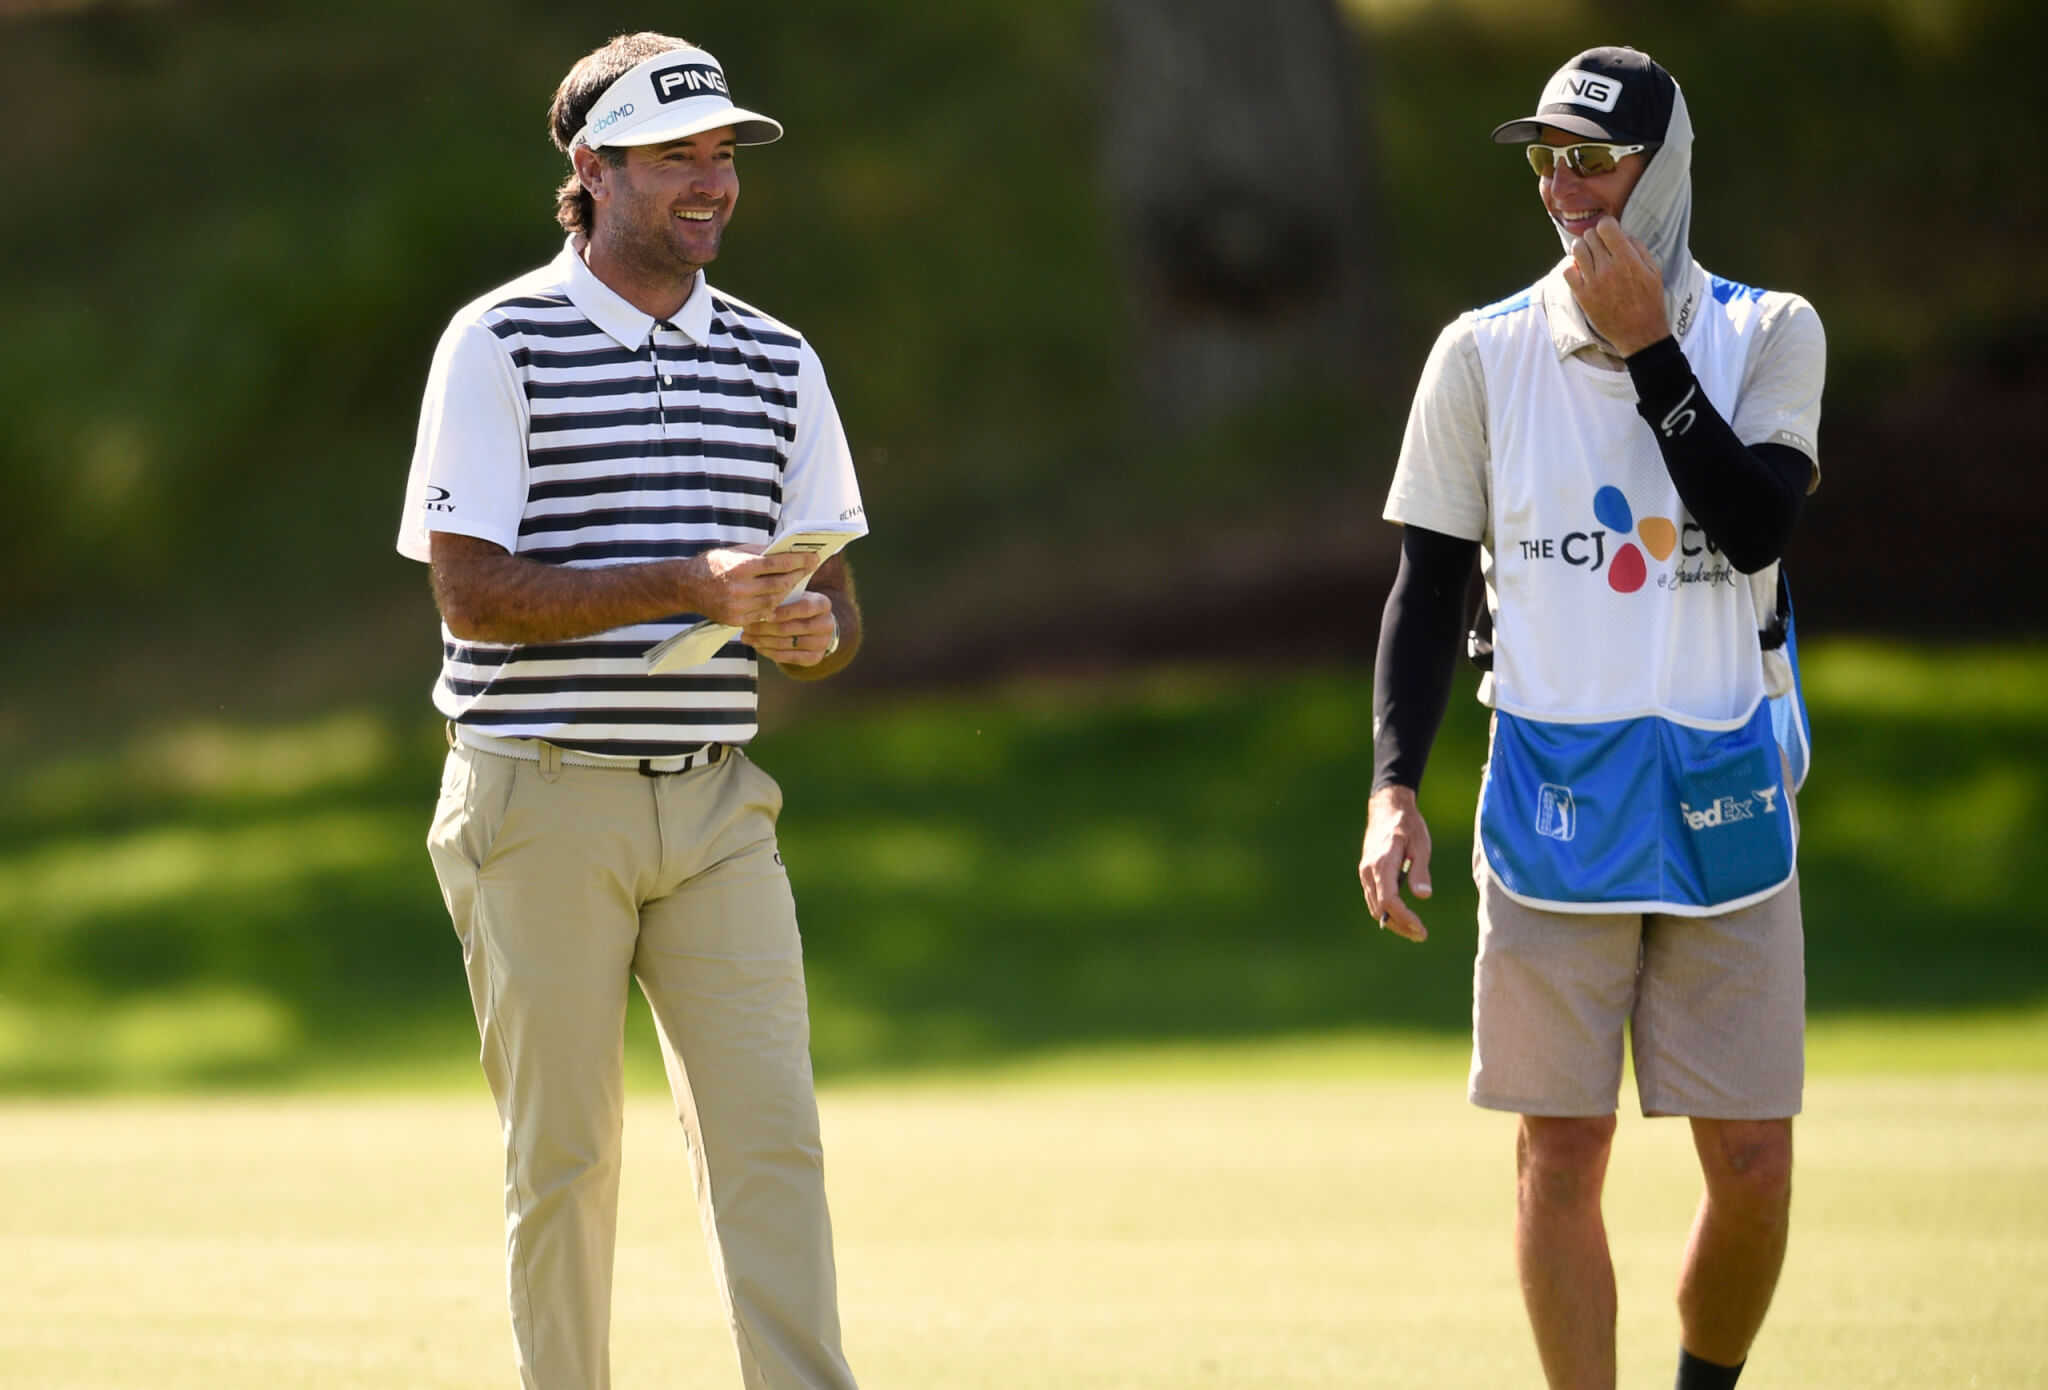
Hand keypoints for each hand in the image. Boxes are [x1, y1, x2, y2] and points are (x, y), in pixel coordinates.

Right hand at [686, 548, 821, 627]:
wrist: (685, 586)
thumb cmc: (713, 564)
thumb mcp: (735, 551)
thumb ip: (760, 552)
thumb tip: (786, 551)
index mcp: (740, 567)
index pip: (777, 564)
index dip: (798, 561)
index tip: (813, 558)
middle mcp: (739, 589)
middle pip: (779, 584)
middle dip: (796, 576)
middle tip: (809, 569)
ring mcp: (737, 607)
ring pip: (773, 601)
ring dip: (786, 591)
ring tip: (794, 582)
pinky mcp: (735, 620)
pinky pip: (762, 614)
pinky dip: (772, 605)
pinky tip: (778, 597)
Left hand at [742, 592, 837, 666]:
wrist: (816, 625)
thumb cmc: (799, 606)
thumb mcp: (795, 597)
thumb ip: (781, 599)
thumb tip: (756, 606)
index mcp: (823, 604)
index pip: (804, 608)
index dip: (784, 612)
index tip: (765, 615)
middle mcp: (827, 624)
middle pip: (792, 628)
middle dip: (765, 628)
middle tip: (746, 627)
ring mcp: (822, 643)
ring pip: (787, 644)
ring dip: (763, 641)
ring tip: (747, 637)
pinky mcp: (815, 658)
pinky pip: (788, 657)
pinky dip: (769, 652)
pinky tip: (757, 646)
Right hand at [1359, 785, 1432, 941]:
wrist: (1387, 808)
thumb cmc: (1407, 825)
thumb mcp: (1420, 845)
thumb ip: (1420, 871)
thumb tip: (1423, 896)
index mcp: (1381, 864)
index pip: (1389, 900)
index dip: (1404, 918)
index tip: (1421, 928)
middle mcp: (1368, 872)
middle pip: (1380, 909)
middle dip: (1400, 925)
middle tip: (1421, 935)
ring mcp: (1365, 874)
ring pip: (1375, 907)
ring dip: (1393, 922)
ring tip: (1414, 931)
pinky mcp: (1367, 874)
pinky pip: (1374, 899)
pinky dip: (1387, 912)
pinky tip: (1403, 917)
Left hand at [1562, 217, 1670, 356]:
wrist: (1639, 333)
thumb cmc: (1650, 301)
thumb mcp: (1654, 270)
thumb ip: (1638, 248)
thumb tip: (1622, 234)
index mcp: (1628, 259)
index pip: (1606, 226)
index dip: (1607, 225)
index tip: (1609, 232)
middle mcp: (1608, 268)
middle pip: (1590, 236)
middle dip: (1595, 237)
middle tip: (1600, 246)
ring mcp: (1592, 282)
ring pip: (1577, 249)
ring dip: (1582, 248)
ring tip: (1589, 255)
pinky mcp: (1582, 295)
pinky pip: (1567, 271)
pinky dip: (1572, 266)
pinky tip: (1581, 270)